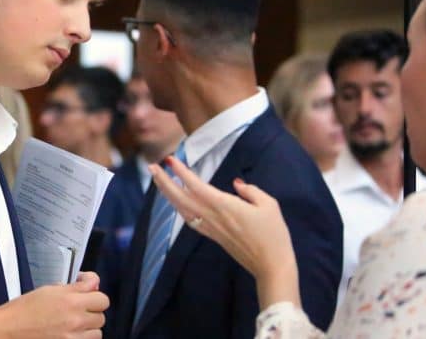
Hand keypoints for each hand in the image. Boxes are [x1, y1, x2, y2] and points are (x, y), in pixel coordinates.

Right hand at [0, 271, 107, 338]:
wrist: (8, 329)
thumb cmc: (24, 308)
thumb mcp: (49, 289)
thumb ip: (74, 287)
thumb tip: (93, 284)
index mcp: (70, 300)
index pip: (102, 298)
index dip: (94, 294)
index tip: (86, 292)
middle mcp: (75, 319)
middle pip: (102, 316)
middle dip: (92, 311)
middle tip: (78, 309)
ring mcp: (73, 337)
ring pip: (98, 332)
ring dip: (89, 328)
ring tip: (73, 325)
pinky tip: (70, 334)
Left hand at [149, 157, 300, 309]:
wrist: (271, 266)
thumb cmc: (274, 234)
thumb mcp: (268, 205)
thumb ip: (250, 190)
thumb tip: (236, 183)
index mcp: (224, 205)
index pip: (196, 185)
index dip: (181, 171)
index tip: (170, 159)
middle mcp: (212, 217)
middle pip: (180, 198)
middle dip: (164, 182)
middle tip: (151, 167)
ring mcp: (211, 228)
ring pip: (182, 209)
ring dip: (168, 194)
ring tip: (159, 181)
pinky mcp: (213, 237)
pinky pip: (190, 220)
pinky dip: (179, 209)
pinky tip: (176, 203)